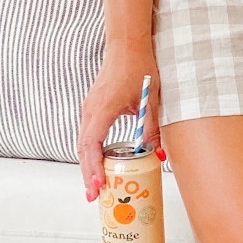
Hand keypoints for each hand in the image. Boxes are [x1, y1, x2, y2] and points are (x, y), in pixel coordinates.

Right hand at [77, 46, 162, 200]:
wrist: (127, 45)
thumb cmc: (139, 68)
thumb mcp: (151, 100)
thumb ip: (152, 128)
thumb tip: (158, 155)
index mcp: (103, 109)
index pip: (92, 144)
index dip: (94, 167)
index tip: (98, 186)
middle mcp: (91, 110)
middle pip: (84, 149)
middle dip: (88, 174)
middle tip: (94, 198)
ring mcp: (89, 109)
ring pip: (84, 143)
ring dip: (88, 165)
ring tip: (95, 188)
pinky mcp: (92, 108)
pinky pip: (88, 135)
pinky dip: (91, 153)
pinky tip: (99, 166)